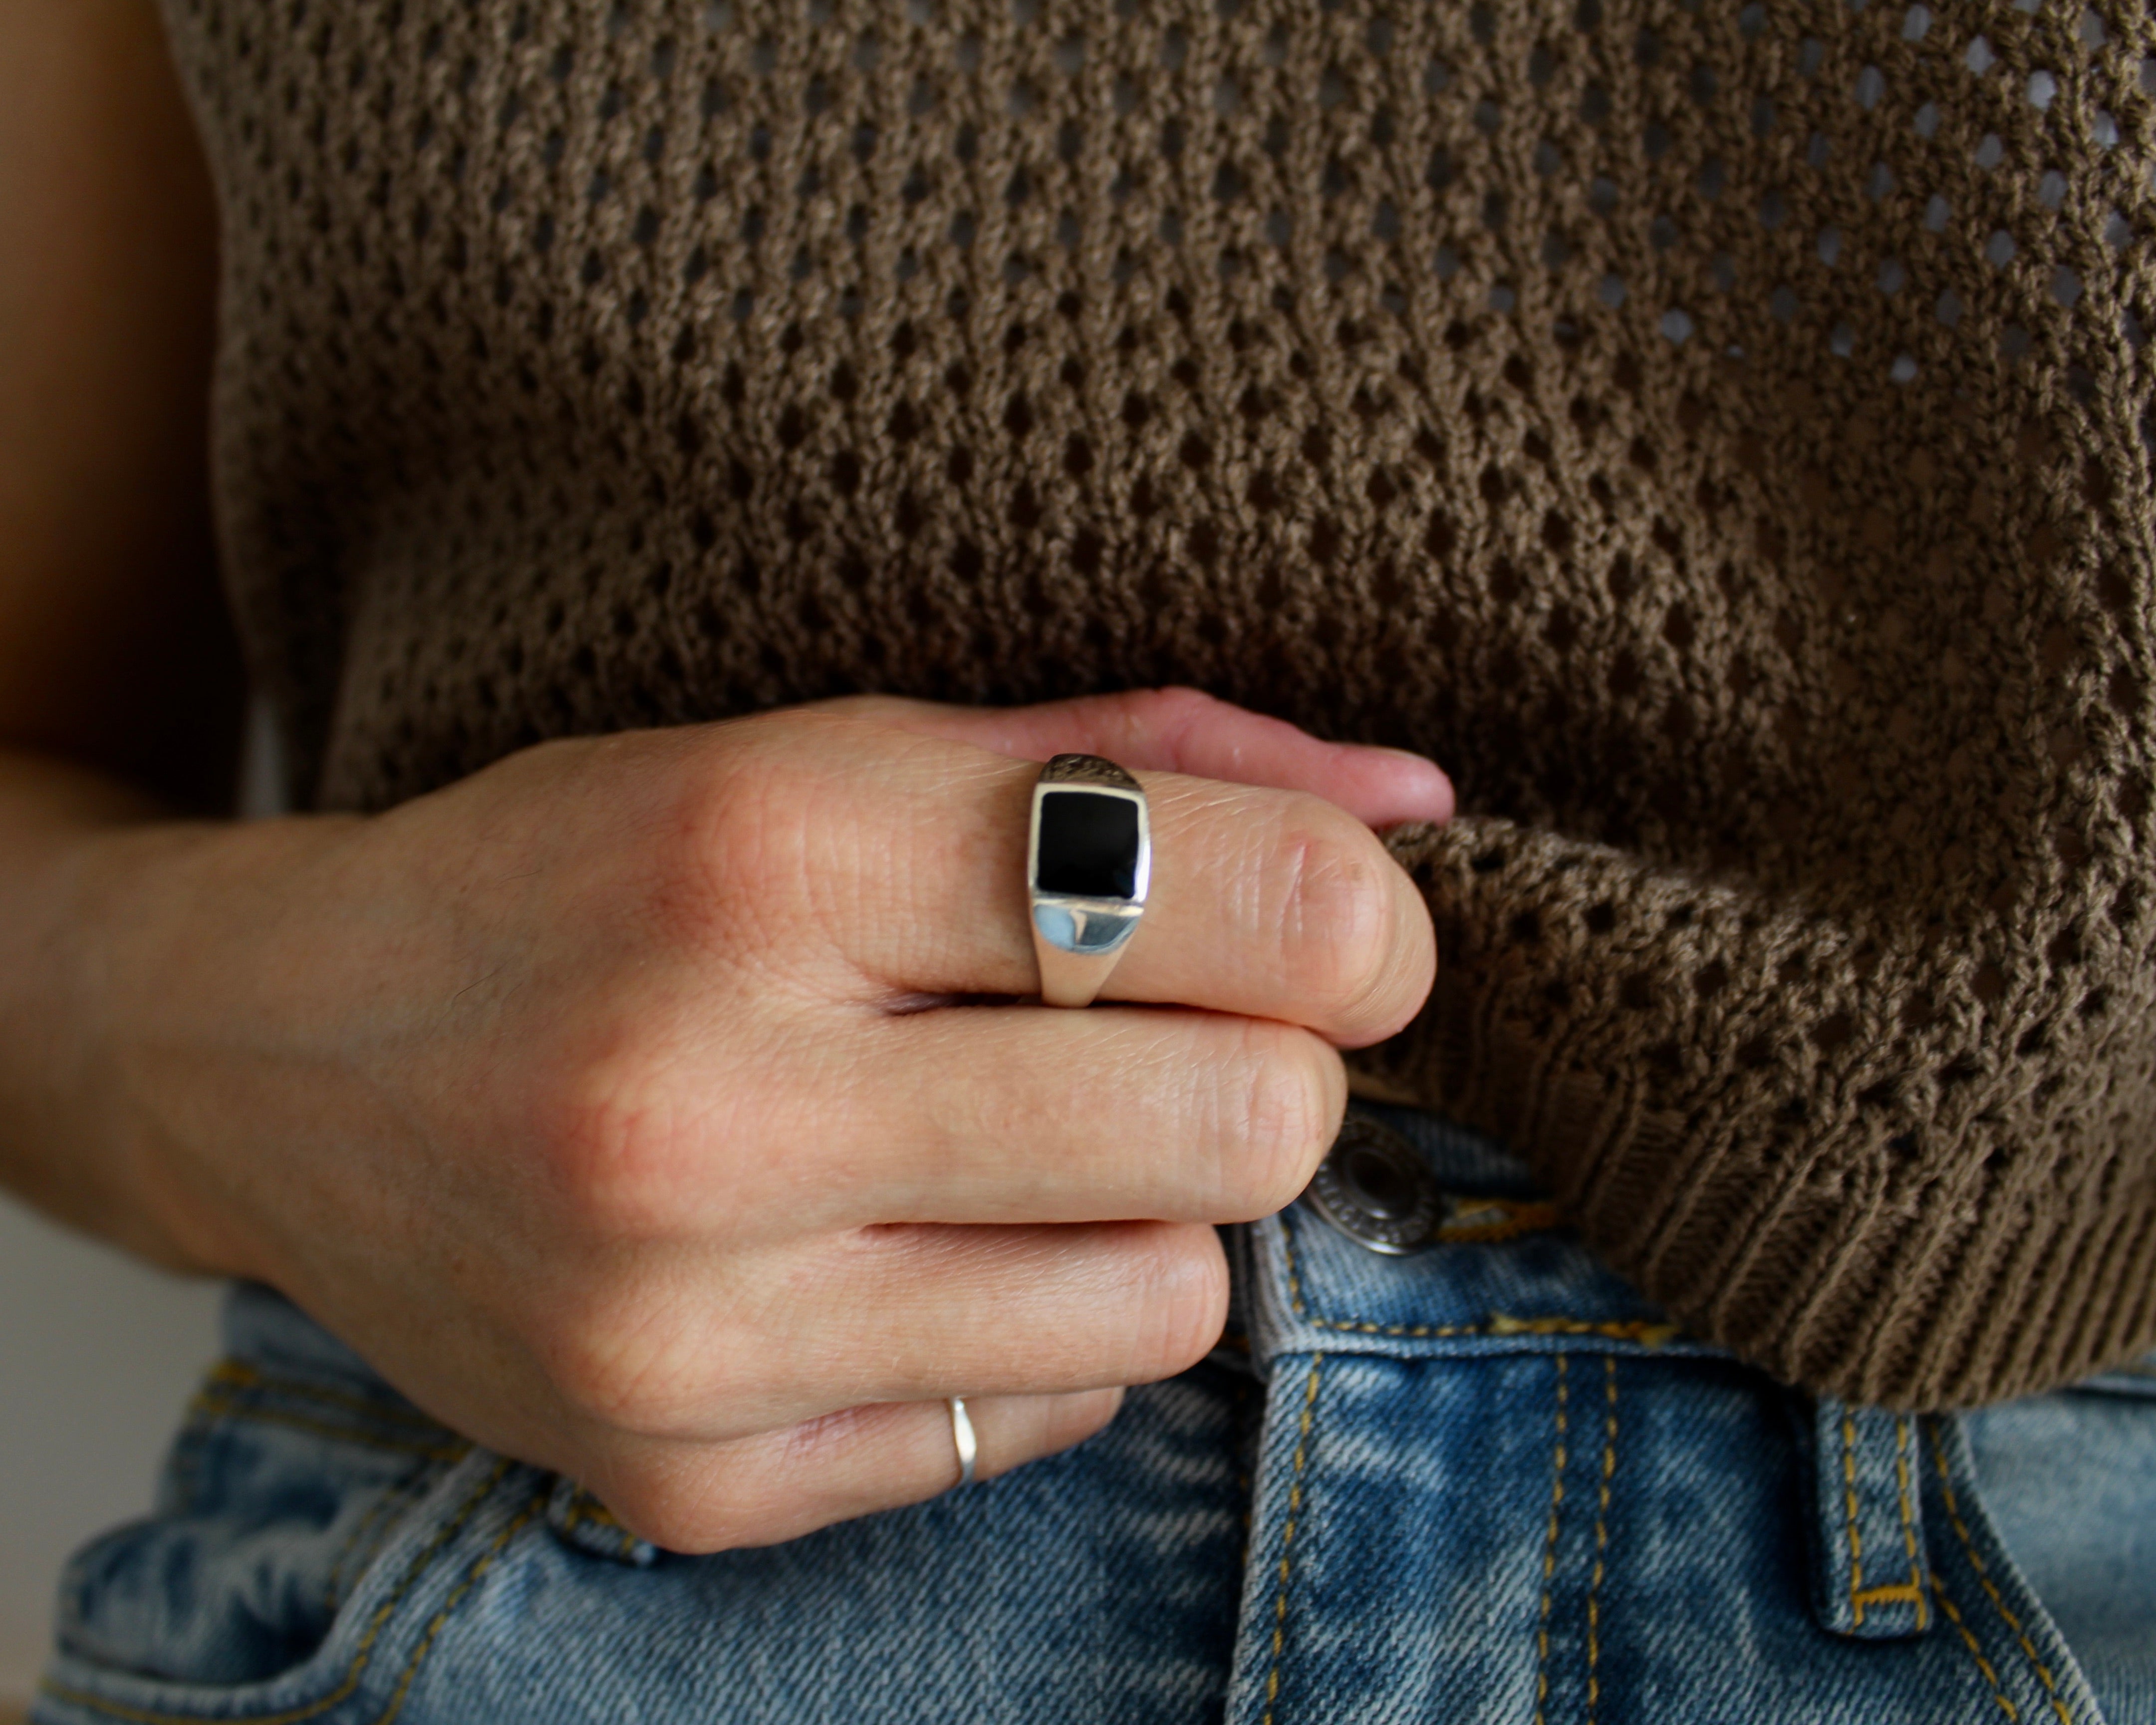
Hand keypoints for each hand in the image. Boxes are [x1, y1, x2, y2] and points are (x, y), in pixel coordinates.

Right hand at [82, 689, 1449, 1549]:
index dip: (1360, 917)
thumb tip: (1421, 802)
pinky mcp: (684, 1484)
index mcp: (764, 854)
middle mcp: (713, 1109)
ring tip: (1013, 1150)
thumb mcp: (834, 750)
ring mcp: (691, 1331)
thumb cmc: (596, 870)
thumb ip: (1142, 756)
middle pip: (1246, 1127)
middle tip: (1170, 1035)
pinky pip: (1034, 1424)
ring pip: (1171, 1304)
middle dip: (1266, 1072)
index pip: (1236, 909)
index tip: (1342, 925)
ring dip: (1147, 1217)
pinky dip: (1020, 1331)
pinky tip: (898, 1250)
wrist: (282, 1058)